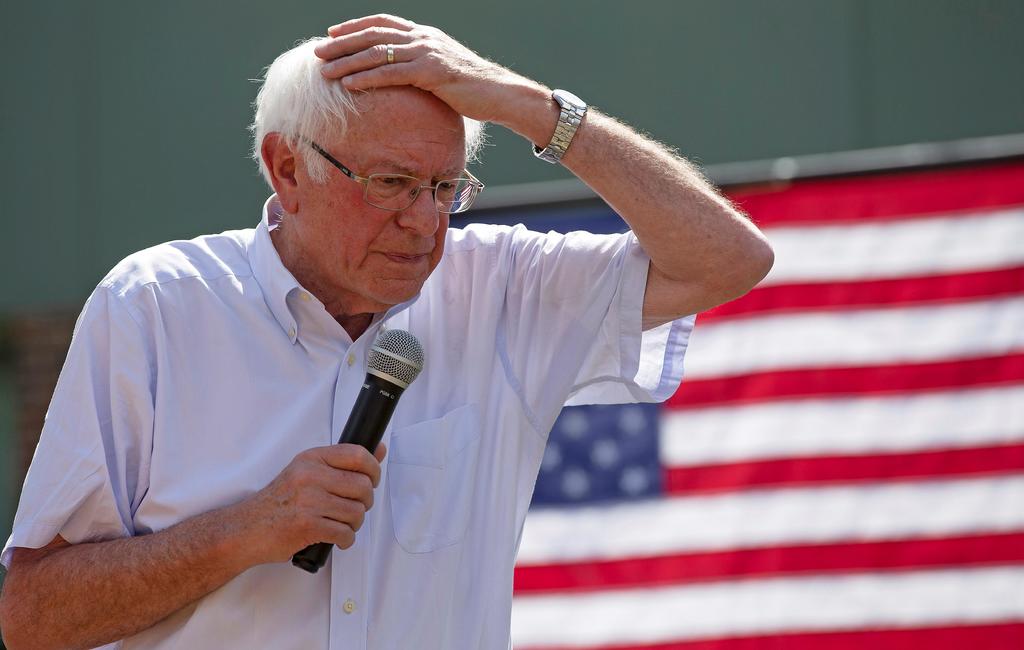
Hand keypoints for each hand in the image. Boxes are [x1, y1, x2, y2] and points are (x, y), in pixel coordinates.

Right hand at [233, 442, 386, 564]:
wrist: (245, 529)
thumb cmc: (278, 502)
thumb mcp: (306, 472)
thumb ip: (342, 462)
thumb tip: (379, 449)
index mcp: (311, 458)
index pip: (357, 454)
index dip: (373, 469)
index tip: (372, 479)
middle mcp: (310, 475)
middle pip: (362, 486)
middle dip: (365, 502)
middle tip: (354, 508)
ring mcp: (308, 500)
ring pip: (357, 512)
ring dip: (355, 523)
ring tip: (341, 524)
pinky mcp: (307, 525)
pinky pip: (345, 533)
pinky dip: (345, 539)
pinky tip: (336, 537)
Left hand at [314, 14, 536, 123]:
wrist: (499, 93)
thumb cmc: (472, 88)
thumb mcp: (443, 69)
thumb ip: (422, 65)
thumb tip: (404, 74)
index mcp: (424, 34)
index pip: (383, 22)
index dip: (355, 25)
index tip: (332, 32)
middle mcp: (423, 38)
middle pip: (373, 35)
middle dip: (342, 43)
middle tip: (318, 51)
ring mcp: (427, 53)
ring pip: (377, 53)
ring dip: (347, 62)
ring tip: (325, 72)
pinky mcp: (431, 72)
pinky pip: (391, 74)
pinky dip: (367, 79)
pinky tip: (349, 85)